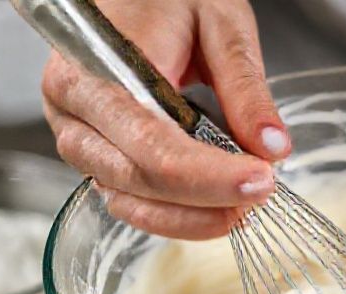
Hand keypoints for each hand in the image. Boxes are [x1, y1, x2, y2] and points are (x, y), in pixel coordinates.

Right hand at [42, 0, 290, 239]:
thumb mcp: (220, 23)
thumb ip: (245, 87)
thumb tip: (271, 147)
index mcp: (92, 69)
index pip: (151, 142)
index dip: (207, 174)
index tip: (259, 180)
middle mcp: (73, 111)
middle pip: (138, 178)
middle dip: (205, 199)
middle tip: (260, 194)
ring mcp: (80, 139)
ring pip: (131, 202)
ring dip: (192, 217)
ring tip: (243, 206)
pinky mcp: (96, 157)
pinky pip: (131, 202)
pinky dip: (175, 215)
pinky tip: (216, 208)